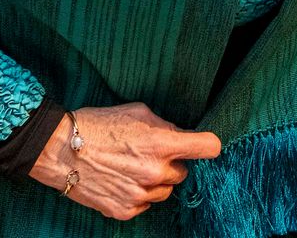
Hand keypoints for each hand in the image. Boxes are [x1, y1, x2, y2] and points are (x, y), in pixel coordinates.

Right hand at [29, 102, 220, 220]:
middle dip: (173, 163)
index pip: (207, 147)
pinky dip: (140, 195)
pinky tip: (124, 181)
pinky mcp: (123, 210)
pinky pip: (146, 205)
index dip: (209, 144)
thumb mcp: (139, 112)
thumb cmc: (100, 125)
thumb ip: (165, 126)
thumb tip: (182, 135)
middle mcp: (154, 172)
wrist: (60, 150)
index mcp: (162, 144)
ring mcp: (139, 194)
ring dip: (158, 181)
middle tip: (152, 154)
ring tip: (135, 168)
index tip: (207, 145)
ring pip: (165, 191)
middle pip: (183, 172)